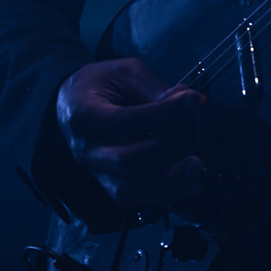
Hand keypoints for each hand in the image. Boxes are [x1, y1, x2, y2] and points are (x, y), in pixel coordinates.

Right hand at [56, 58, 205, 206]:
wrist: (74, 102)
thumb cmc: (100, 84)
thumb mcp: (124, 71)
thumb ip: (153, 87)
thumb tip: (187, 103)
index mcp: (83, 115)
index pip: (124, 121)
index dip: (163, 113)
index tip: (192, 100)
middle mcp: (86, 150)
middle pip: (127, 161)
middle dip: (167, 145)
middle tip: (188, 125)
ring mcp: (97, 172)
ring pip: (129, 191)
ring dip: (169, 180)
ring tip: (196, 164)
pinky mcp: (110, 184)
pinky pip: (137, 199)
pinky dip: (167, 194)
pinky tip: (192, 184)